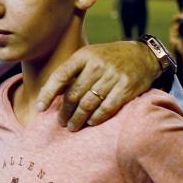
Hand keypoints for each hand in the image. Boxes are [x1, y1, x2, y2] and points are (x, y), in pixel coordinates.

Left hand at [35, 40, 160, 130]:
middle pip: (74, 94)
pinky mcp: (125, 88)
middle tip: (61, 122)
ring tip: (73, 126)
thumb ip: (72, 72)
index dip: (48, 93)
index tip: (40, 108)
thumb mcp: (89, 56)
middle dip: (64, 111)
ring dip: (78, 118)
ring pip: (88, 103)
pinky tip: (91, 123)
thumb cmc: (109, 58)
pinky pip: (106, 108)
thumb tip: (52, 93)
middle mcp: (96, 65)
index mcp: (84, 56)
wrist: (142, 55)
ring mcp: (112, 76)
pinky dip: (96, 118)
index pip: (60, 76)